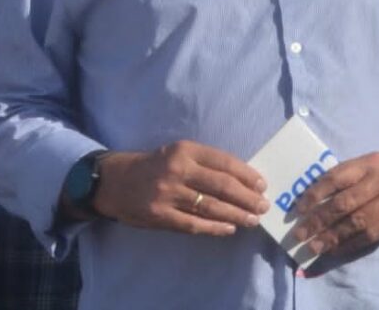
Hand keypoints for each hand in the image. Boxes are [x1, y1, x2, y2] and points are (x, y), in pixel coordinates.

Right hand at [91, 141, 268, 236]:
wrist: (115, 181)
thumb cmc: (156, 165)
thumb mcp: (179, 152)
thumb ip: (206, 162)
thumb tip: (243, 179)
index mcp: (186, 150)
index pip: (225, 162)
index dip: (247, 175)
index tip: (262, 185)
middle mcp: (178, 170)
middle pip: (222, 185)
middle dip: (247, 197)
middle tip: (263, 206)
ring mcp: (167, 194)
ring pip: (211, 206)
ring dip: (236, 214)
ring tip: (252, 219)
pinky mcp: (159, 216)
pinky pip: (193, 224)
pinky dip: (214, 228)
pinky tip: (229, 229)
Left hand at [289, 144, 378, 256]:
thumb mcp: (377, 162)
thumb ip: (352, 175)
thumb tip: (317, 196)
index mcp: (371, 162)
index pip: (337, 177)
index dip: (315, 193)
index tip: (298, 208)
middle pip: (343, 203)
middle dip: (317, 220)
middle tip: (299, 233)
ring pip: (355, 223)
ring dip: (330, 237)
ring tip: (312, 246)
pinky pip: (370, 236)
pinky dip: (349, 245)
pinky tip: (335, 250)